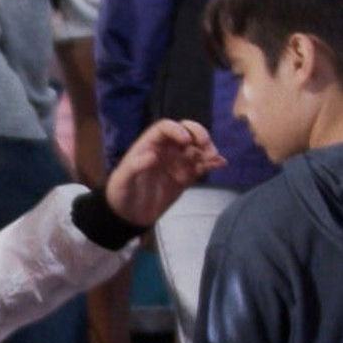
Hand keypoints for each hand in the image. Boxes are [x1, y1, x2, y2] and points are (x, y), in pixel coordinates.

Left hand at [105, 119, 224, 226]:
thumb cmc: (122, 193)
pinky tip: (220, 164)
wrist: (129, 215)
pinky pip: (201, 165)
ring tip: (214, 158)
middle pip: (186, 132)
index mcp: (149, 144)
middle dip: (199, 135)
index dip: (177, 129)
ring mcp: (177, 162)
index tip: (186, 141)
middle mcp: (165, 149)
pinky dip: (212, 163)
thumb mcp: (123, 180)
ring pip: (197, 148)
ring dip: (208, 149)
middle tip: (206, 147)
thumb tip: (152, 156)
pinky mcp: (186, 176)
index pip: (165, 128)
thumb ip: (134, 167)